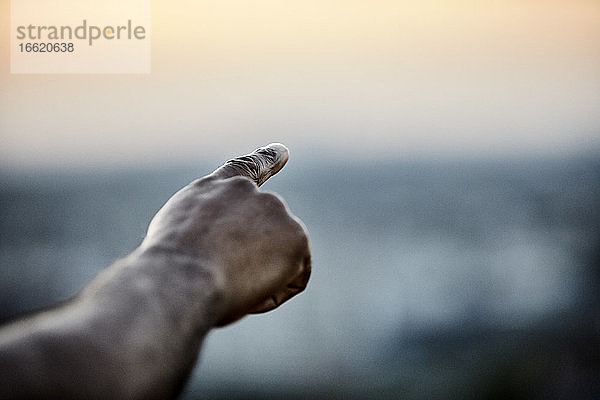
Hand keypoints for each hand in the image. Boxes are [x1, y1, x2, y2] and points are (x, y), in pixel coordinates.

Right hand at [141, 143, 310, 325]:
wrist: (182, 277)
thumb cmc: (170, 272)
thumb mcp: (179, 243)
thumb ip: (209, 237)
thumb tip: (227, 257)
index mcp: (214, 189)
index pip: (245, 169)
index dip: (266, 159)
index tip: (283, 152)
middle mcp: (248, 192)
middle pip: (264, 237)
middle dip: (252, 262)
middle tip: (220, 278)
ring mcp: (275, 210)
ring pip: (279, 260)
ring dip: (260, 278)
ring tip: (228, 282)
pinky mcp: (296, 235)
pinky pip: (293, 278)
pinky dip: (274, 293)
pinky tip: (249, 290)